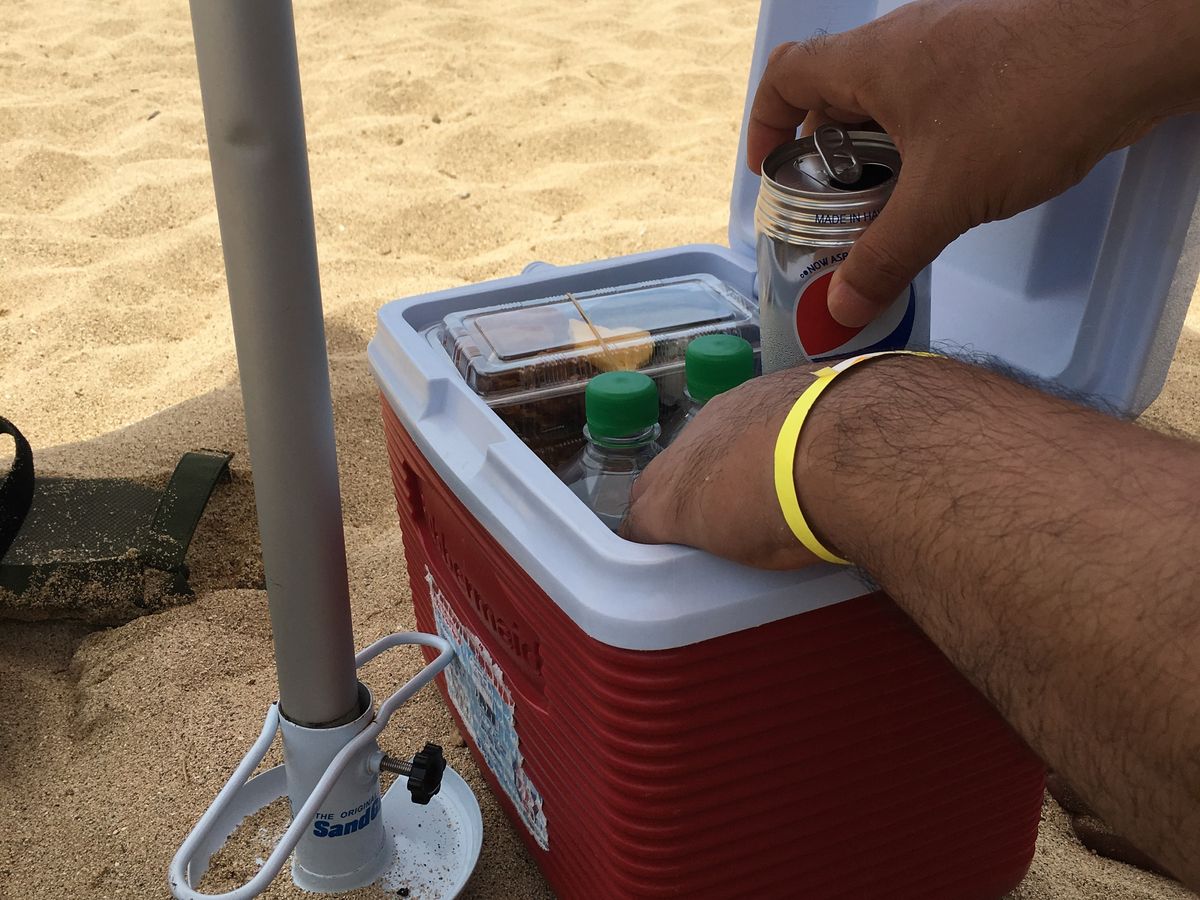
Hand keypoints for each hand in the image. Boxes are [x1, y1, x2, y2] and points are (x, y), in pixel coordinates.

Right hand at [622, 368, 821, 569]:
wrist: (836, 450)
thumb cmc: (795, 520)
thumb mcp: (754, 554)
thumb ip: (725, 538)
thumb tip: (730, 528)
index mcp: (670, 506)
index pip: (638, 525)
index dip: (651, 536)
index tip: (668, 545)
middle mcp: (678, 456)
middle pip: (656, 479)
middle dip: (672, 494)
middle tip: (706, 513)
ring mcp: (711, 416)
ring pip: (695, 442)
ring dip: (710, 458)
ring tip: (750, 474)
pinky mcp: (746, 388)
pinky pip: (733, 415)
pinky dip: (746, 431)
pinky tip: (780, 440)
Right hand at [748, 0, 1199, 327]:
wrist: (1137, 45)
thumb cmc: (1031, 102)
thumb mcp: (943, 198)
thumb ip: (884, 256)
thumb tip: (840, 308)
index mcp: (873, 60)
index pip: (788, 76)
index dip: (766, 123)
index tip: (772, 172)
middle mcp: (908, 39)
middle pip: (838, 88)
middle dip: (828, 149)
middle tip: (836, 203)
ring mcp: (957, 40)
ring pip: (893, 93)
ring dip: (881, 146)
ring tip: (894, 201)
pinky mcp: (1000, 54)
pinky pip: (939, 93)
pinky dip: (927, 135)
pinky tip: (956, 177)